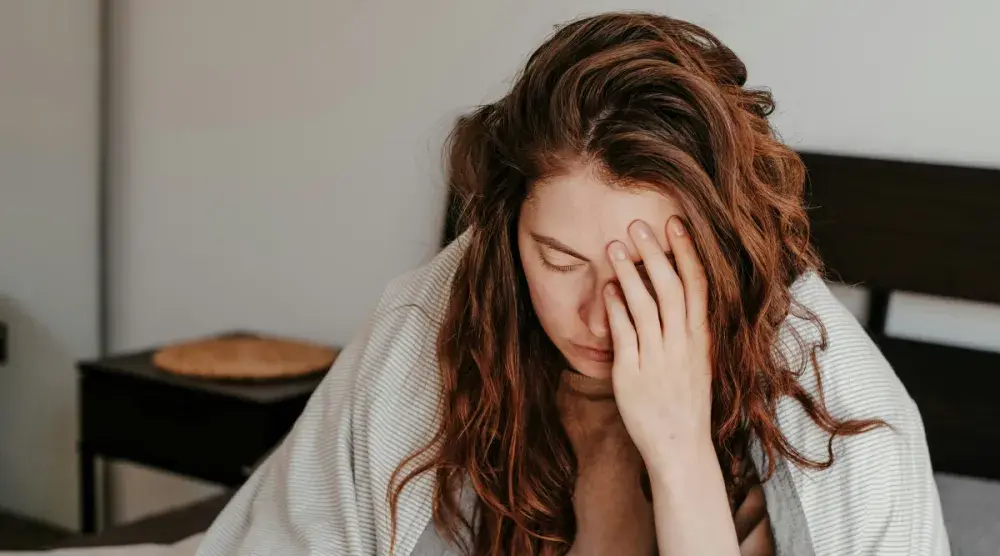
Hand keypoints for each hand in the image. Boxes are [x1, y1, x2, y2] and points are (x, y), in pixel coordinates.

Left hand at [603, 216, 712, 472]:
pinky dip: (615, 308)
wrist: (680, 447)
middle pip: (669, 288)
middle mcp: (681, 344)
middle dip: (655, 253)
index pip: (697, 286)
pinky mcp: (632, 373)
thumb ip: (686, 329)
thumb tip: (672, 293)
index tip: (675, 224)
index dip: (686, 252)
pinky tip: (606, 289)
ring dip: (629, 272)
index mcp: (700, 338)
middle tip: (638, 224)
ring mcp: (657, 358)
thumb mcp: (696, 360)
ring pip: (644, 305)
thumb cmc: (685, 402)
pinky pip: (624, 333)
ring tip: (614, 246)